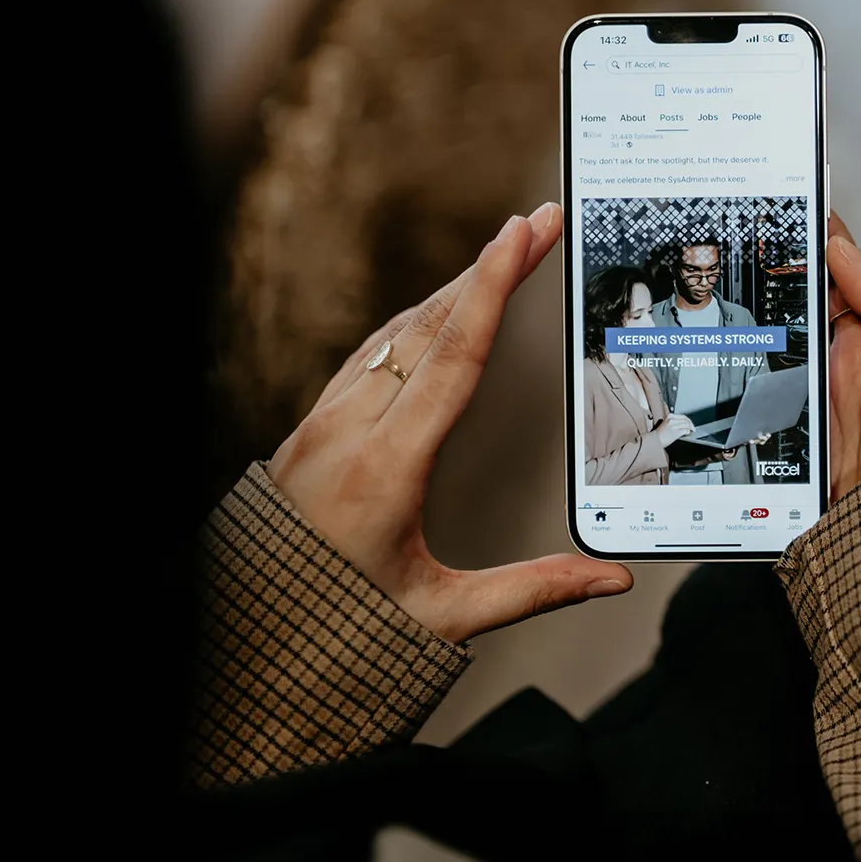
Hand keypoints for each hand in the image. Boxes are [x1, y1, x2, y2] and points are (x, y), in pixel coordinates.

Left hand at [268, 204, 633, 642]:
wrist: (248, 642)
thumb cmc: (341, 630)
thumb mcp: (443, 616)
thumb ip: (534, 589)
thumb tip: (612, 581)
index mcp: (386, 468)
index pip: (453, 356)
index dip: (494, 287)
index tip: (523, 233)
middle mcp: (347, 431)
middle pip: (430, 326)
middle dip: (490, 267)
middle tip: (540, 219)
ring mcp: (320, 424)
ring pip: (396, 335)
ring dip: (455, 289)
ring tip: (508, 251)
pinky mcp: (309, 428)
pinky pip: (369, 356)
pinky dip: (416, 322)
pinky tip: (443, 311)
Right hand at [656, 412, 695, 445]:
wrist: (654, 440)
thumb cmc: (660, 434)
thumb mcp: (666, 423)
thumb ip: (674, 421)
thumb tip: (684, 423)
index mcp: (670, 416)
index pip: (683, 416)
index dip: (688, 420)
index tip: (690, 423)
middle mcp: (672, 420)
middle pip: (686, 420)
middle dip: (691, 424)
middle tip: (693, 428)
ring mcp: (674, 426)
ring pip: (687, 425)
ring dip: (690, 428)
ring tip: (690, 431)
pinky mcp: (676, 432)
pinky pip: (685, 430)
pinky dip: (688, 432)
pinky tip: (687, 433)